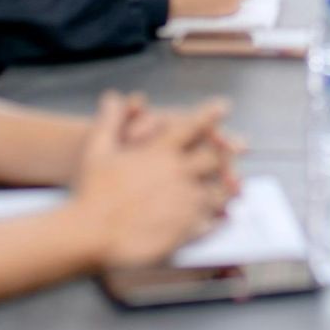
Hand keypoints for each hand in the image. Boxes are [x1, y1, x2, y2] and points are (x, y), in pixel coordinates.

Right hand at [73, 92, 235, 269]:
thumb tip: (113, 96)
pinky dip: (218, 218)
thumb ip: (111, 121)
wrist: (90, 233)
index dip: (210, 114)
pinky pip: (212, 221)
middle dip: (226, 153)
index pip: (193, 126)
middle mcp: (179, 173)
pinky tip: (220, 218)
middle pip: (215, 158)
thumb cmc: (91, 191)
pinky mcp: (187, 229)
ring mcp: (185, 202)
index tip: (224, 105)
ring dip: (227, 187)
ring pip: (219, 191)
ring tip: (236, 186)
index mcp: (160, 151)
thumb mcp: (98, 150)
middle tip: (239, 148)